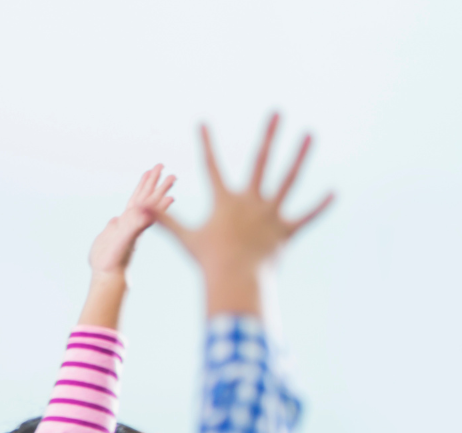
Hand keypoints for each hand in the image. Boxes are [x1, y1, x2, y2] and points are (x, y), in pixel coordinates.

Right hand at [87, 164, 176, 277]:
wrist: (108, 273)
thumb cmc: (116, 261)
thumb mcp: (125, 242)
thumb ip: (134, 227)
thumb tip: (145, 213)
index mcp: (140, 223)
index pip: (152, 203)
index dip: (159, 189)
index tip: (170, 176)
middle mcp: (136, 221)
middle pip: (148, 197)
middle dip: (155, 182)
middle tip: (163, 165)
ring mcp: (129, 224)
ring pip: (140, 201)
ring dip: (146, 187)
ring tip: (151, 172)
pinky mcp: (120, 228)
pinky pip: (129, 210)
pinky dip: (133, 202)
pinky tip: (135, 201)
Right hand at [157, 115, 333, 313]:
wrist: (235, 281)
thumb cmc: (208, 261)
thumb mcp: (185, 238)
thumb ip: (165, 221)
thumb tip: (140, 209)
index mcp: (226, 201)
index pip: (212, 166)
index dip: (206, 143)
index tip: (203, 122)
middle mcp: (251, 201)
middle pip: (261, 161)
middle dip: (269, 134)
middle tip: (277, 111)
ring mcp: (271, 214)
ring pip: (289, 179)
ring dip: (300, 155)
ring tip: (310, 133)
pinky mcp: (286, 230)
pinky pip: (306, 216)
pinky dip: (320, 206)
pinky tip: (333, 192)